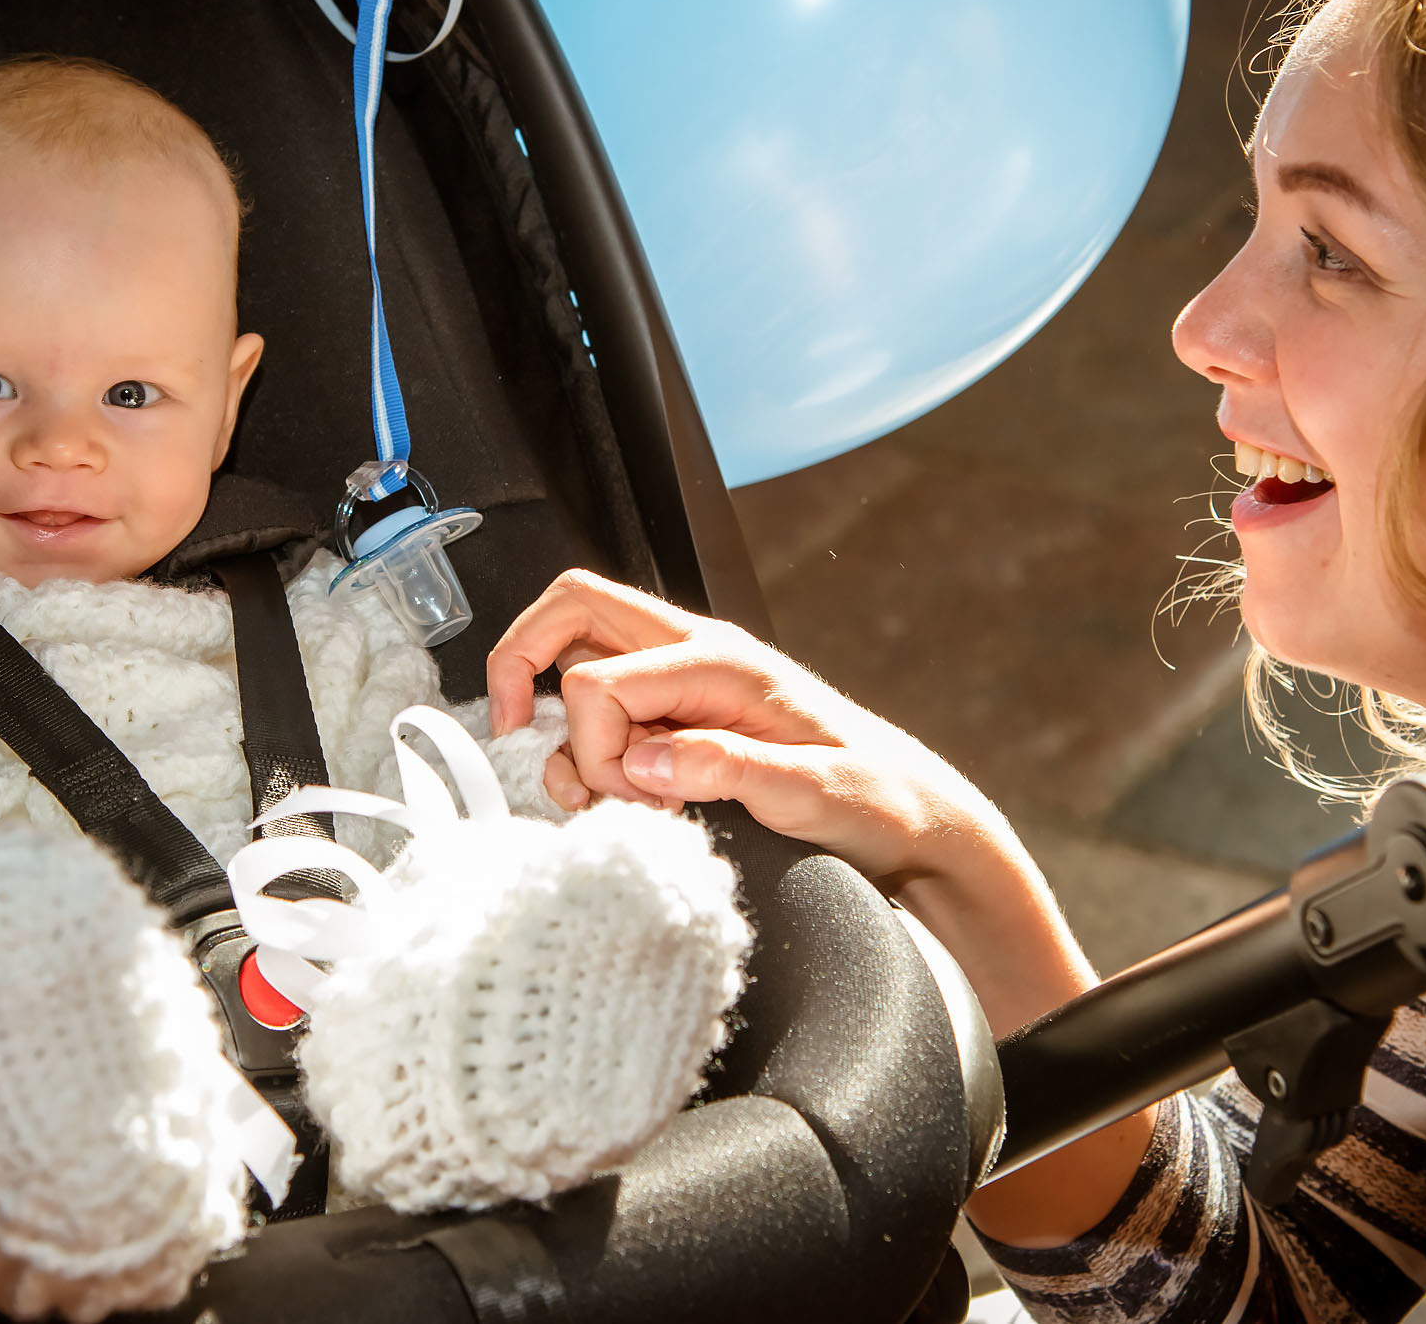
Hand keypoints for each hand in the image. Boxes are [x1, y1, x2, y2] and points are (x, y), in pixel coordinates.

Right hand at [489, 571, 985, 880]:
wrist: (915, 816)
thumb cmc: (877, 800)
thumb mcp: (813, 796)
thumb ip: (728, 771)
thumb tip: (644, 761)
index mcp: (722, 663)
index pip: (598, 681)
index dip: (593, 749)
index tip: (632, 801)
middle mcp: (695, 653)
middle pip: (571, 609)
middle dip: (520, 665)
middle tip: (511, 732)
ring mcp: (685, 677)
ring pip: (577, 655)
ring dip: (561, 723)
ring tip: (607, 793)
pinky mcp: (683, 709)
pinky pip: (602, 699)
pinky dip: (583, 744)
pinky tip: (621, 793)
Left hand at [492, 571, 1147, 1245]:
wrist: (915, 832)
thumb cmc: (799, 797)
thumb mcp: (695, 767)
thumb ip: (622, 755)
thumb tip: (554, 759)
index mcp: (683, 651)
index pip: (572, 607)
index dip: (517, 650)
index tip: (512, 720)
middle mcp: (709, 655)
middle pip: (580, 605)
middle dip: (537, 670)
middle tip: (558, 749)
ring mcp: (749, 697)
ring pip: (615, 678)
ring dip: (601, 750)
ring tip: (645, 803)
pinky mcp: (790, 760)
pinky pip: (704, 752)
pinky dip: (675, 776)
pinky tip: (681, 808)